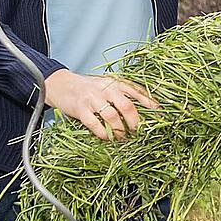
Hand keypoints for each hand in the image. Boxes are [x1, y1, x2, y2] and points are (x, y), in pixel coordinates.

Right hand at [44, 69, 159, 141]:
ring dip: (120, 130)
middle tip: (137, 131)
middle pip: (127, 106)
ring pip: (112, 117)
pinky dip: (104, 134)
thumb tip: (143, 110)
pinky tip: (108, 138)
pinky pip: (95, 125)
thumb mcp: (106, 85)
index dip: (150, 102)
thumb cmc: (87, 88)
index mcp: (114, 82)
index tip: (160, 113)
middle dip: (135, 122)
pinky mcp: (80, 110)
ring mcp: (92, 99)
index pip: (137, 91)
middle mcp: (105, 89)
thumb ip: (121, 94)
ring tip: (123, 137)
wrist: (60, 84)